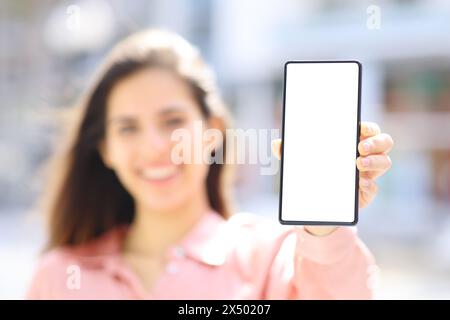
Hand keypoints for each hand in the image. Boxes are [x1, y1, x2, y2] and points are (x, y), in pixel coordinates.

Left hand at [271, 121, 392, 235]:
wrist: (315, 203)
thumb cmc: (312, 173)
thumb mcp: (299, 162)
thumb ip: (289, 152)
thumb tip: (276, 143)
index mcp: (353, 142)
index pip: (369, 129)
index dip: (369, 127)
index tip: (359, 128)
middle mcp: (366, 156)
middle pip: (385, 143)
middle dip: (376, 143)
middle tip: (360, 148)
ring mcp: (369, 174)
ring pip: (385, 162)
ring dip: (374, 162)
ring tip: (358, 165)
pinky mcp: (366, 193)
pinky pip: (374, 188)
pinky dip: (368, 184)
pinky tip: (358, 184)